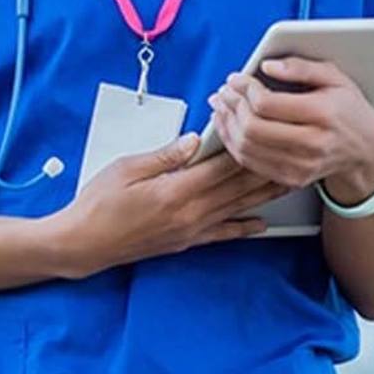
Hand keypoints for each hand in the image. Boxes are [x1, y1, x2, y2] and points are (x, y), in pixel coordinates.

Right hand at [51, 134, 288, 278]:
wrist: (86, 242)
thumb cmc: (100, 203)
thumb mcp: (127, 168)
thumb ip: (164, 155)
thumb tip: (193, 141)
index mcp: (174, 192)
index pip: (220, 168)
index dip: (242, 149)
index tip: (258, 131)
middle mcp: (189, 214)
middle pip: (236, 189)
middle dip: (264, 170)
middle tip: (288, 154)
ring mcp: (190, 231)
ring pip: (236, 210)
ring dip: (263, 195)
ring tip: (286, 181)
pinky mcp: (186, 241)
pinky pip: (223, 234)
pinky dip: (244, 227)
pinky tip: (261, 223)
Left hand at [207, 57, 373, 202]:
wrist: (368, 152)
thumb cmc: (349, 110)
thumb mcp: (335, 78)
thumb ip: (301, 67)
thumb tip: (267, 66)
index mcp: (322, 114)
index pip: (267, 104)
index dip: (244, 89)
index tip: (236, 78)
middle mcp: (312, 144)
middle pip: (252, 127)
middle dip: (231, 105)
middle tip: (224, 91)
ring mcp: (301, 165)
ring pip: (246, 147)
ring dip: (226, 124)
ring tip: (221, 105)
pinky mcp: (291, 178)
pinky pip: (250, 163)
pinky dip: (232, 143)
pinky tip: (229, 125)